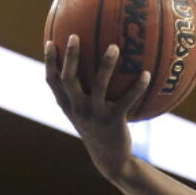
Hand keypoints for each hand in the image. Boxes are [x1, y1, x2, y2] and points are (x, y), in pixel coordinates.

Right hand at [44, 34, 149, 181]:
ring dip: (106, 65)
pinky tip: (146, 74)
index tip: (49, 42)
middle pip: (68, 79)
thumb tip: (91, 68)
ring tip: (115, 47)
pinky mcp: (114, 121)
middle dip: (70, 57)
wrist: (110, 159)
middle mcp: (78, 109)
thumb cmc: (99, 130)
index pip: (52, 81)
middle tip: (74, 36)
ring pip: (98, 86)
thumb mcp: (86, 113)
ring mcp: (95, 115)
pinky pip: (127, 100)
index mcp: (68, 105)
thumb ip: (83, 93)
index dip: (49, 62)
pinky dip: (137, 87)